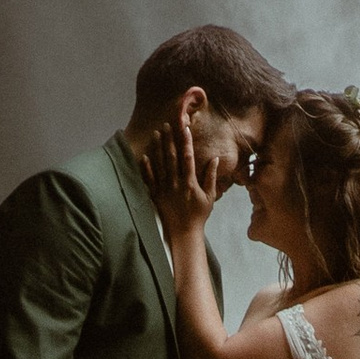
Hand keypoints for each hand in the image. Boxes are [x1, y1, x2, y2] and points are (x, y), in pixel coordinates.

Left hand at [139, 105, 219, 243]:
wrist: (184, 233)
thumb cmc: (199, 215)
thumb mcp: (210, 196)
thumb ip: (211, 177)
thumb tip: (215, 159)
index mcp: (190, 183)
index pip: (188, 158)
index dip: (186, 142)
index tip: (185, 129)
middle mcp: (176, 184)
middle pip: (172, 158)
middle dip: (169, 140)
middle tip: (166, 125)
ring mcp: (164, 190)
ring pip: (160, 165)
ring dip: (158, 149)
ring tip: (156, 134)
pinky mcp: (156, 196)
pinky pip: (150, 179)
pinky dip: (147, 168)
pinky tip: (144, 156)